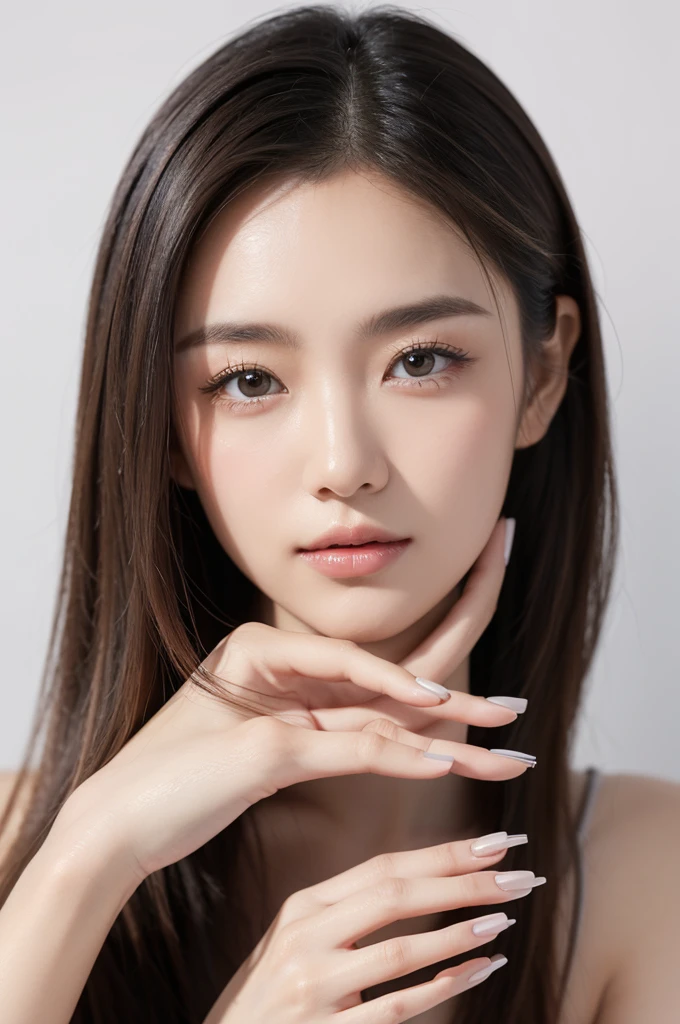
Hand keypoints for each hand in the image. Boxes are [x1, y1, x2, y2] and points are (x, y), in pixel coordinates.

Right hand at [53, 518, 526, 882]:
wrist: (116, 821)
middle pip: (392, 668)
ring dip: (451, 722)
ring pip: (382, 705)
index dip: (435, 664)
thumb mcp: (269, 759)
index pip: (376, 664)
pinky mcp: (267, 745)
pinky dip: (400, 751)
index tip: (487, 694)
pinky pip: (350, 745)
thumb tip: (397, 741)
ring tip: (508, 732)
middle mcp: (279, 661)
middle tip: (518, 680)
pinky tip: (449, 758)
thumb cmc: (187, 786)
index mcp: (281, 664)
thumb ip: (328, 740)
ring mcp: (271, 697)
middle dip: (461, 668)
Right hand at [202, 832, 542, 1023]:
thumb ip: (348, 910)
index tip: (494, 844)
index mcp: (304, 906)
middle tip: (517, 874)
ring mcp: (314, 987)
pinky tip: (479, 968)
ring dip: (459, 932)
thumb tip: (423, 879)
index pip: (384, 867)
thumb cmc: (273, 992)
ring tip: (504, 916)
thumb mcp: (299, 937)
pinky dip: (444, 987)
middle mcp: (306, 938)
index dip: (443, 854)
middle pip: (395, 896)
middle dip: (463, 881)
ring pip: (401, 951)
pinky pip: (397, 1007)